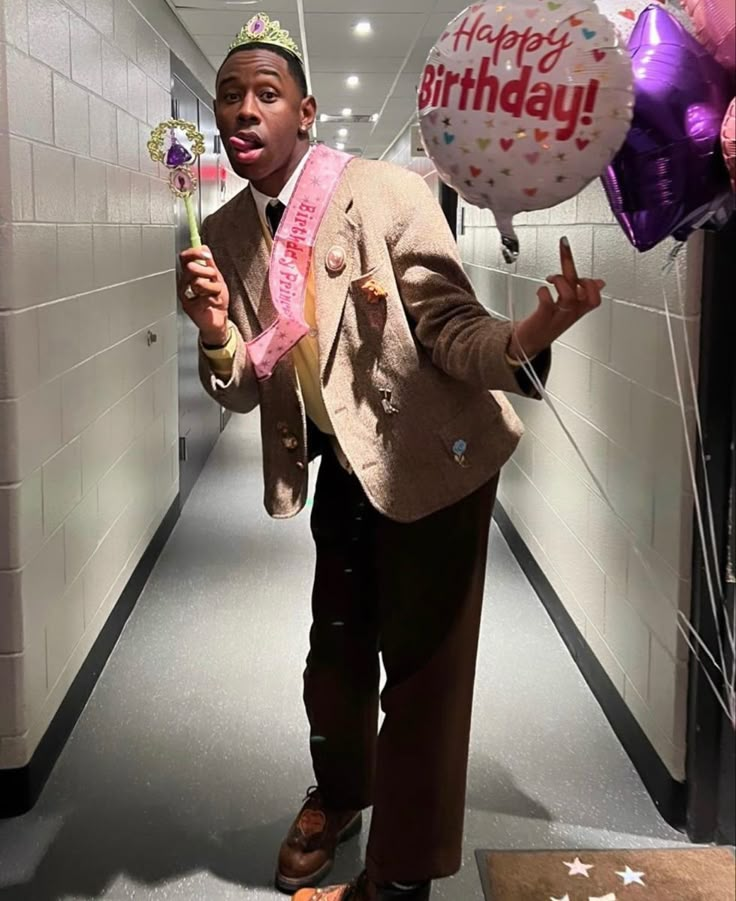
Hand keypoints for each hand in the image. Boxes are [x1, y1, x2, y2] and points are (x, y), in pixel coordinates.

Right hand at [178, 245, 229, 345]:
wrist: (217, 320)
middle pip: (191, 267)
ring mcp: (185, 293)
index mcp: (191, 273)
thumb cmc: (215, 299)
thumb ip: (210, 264)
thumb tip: (204, 247)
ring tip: (213, 295)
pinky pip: (204, 297)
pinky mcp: (188, 306)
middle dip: (207, 272)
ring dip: (213, 288)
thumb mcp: (216, 278)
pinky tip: (211, 304)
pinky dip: (213, 300)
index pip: (186, 257)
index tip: (206, 255)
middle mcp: (186, 281)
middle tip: (213, 280)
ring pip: (199, 282)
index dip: (194, 253)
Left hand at [509, 237, 603, 359]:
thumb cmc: (548, 323)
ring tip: (551, 278)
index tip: (582, 272)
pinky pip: (546, 303)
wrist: (529, 343)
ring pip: (568, 295)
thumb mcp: (570, 308)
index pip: (595, 296)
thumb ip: (582, 293)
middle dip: (571, 263)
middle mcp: (571, 312)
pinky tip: (541, 291)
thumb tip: (600, 282)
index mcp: (579, 309)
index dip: (592, 283)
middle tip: (564, 245)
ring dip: (560, 280)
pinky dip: (543, 292)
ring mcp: (558, 315)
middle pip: (582, 288)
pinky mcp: (543, 318)